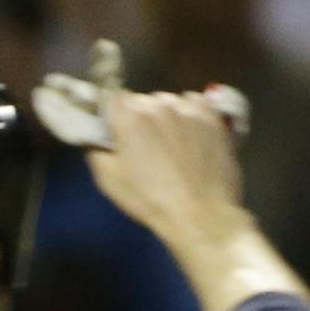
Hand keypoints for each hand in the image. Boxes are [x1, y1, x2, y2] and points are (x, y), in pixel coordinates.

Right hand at [87, 90, 246, 241]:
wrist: (199, 212)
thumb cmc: (148, 198)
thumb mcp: (108, 180)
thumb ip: (97, 151)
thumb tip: (97, 138)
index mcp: (130, 118)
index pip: (115, 98)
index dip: (114, 114)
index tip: (117, 131)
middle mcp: (159, 106)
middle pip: (142, 100)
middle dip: (139, 116)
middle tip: (143, 143)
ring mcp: (190, 110)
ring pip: (169, 102)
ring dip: (165, 115)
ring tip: (169, 140)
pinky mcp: (213, 119)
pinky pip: (196, 103)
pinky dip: (189, 112)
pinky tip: (190, 132)